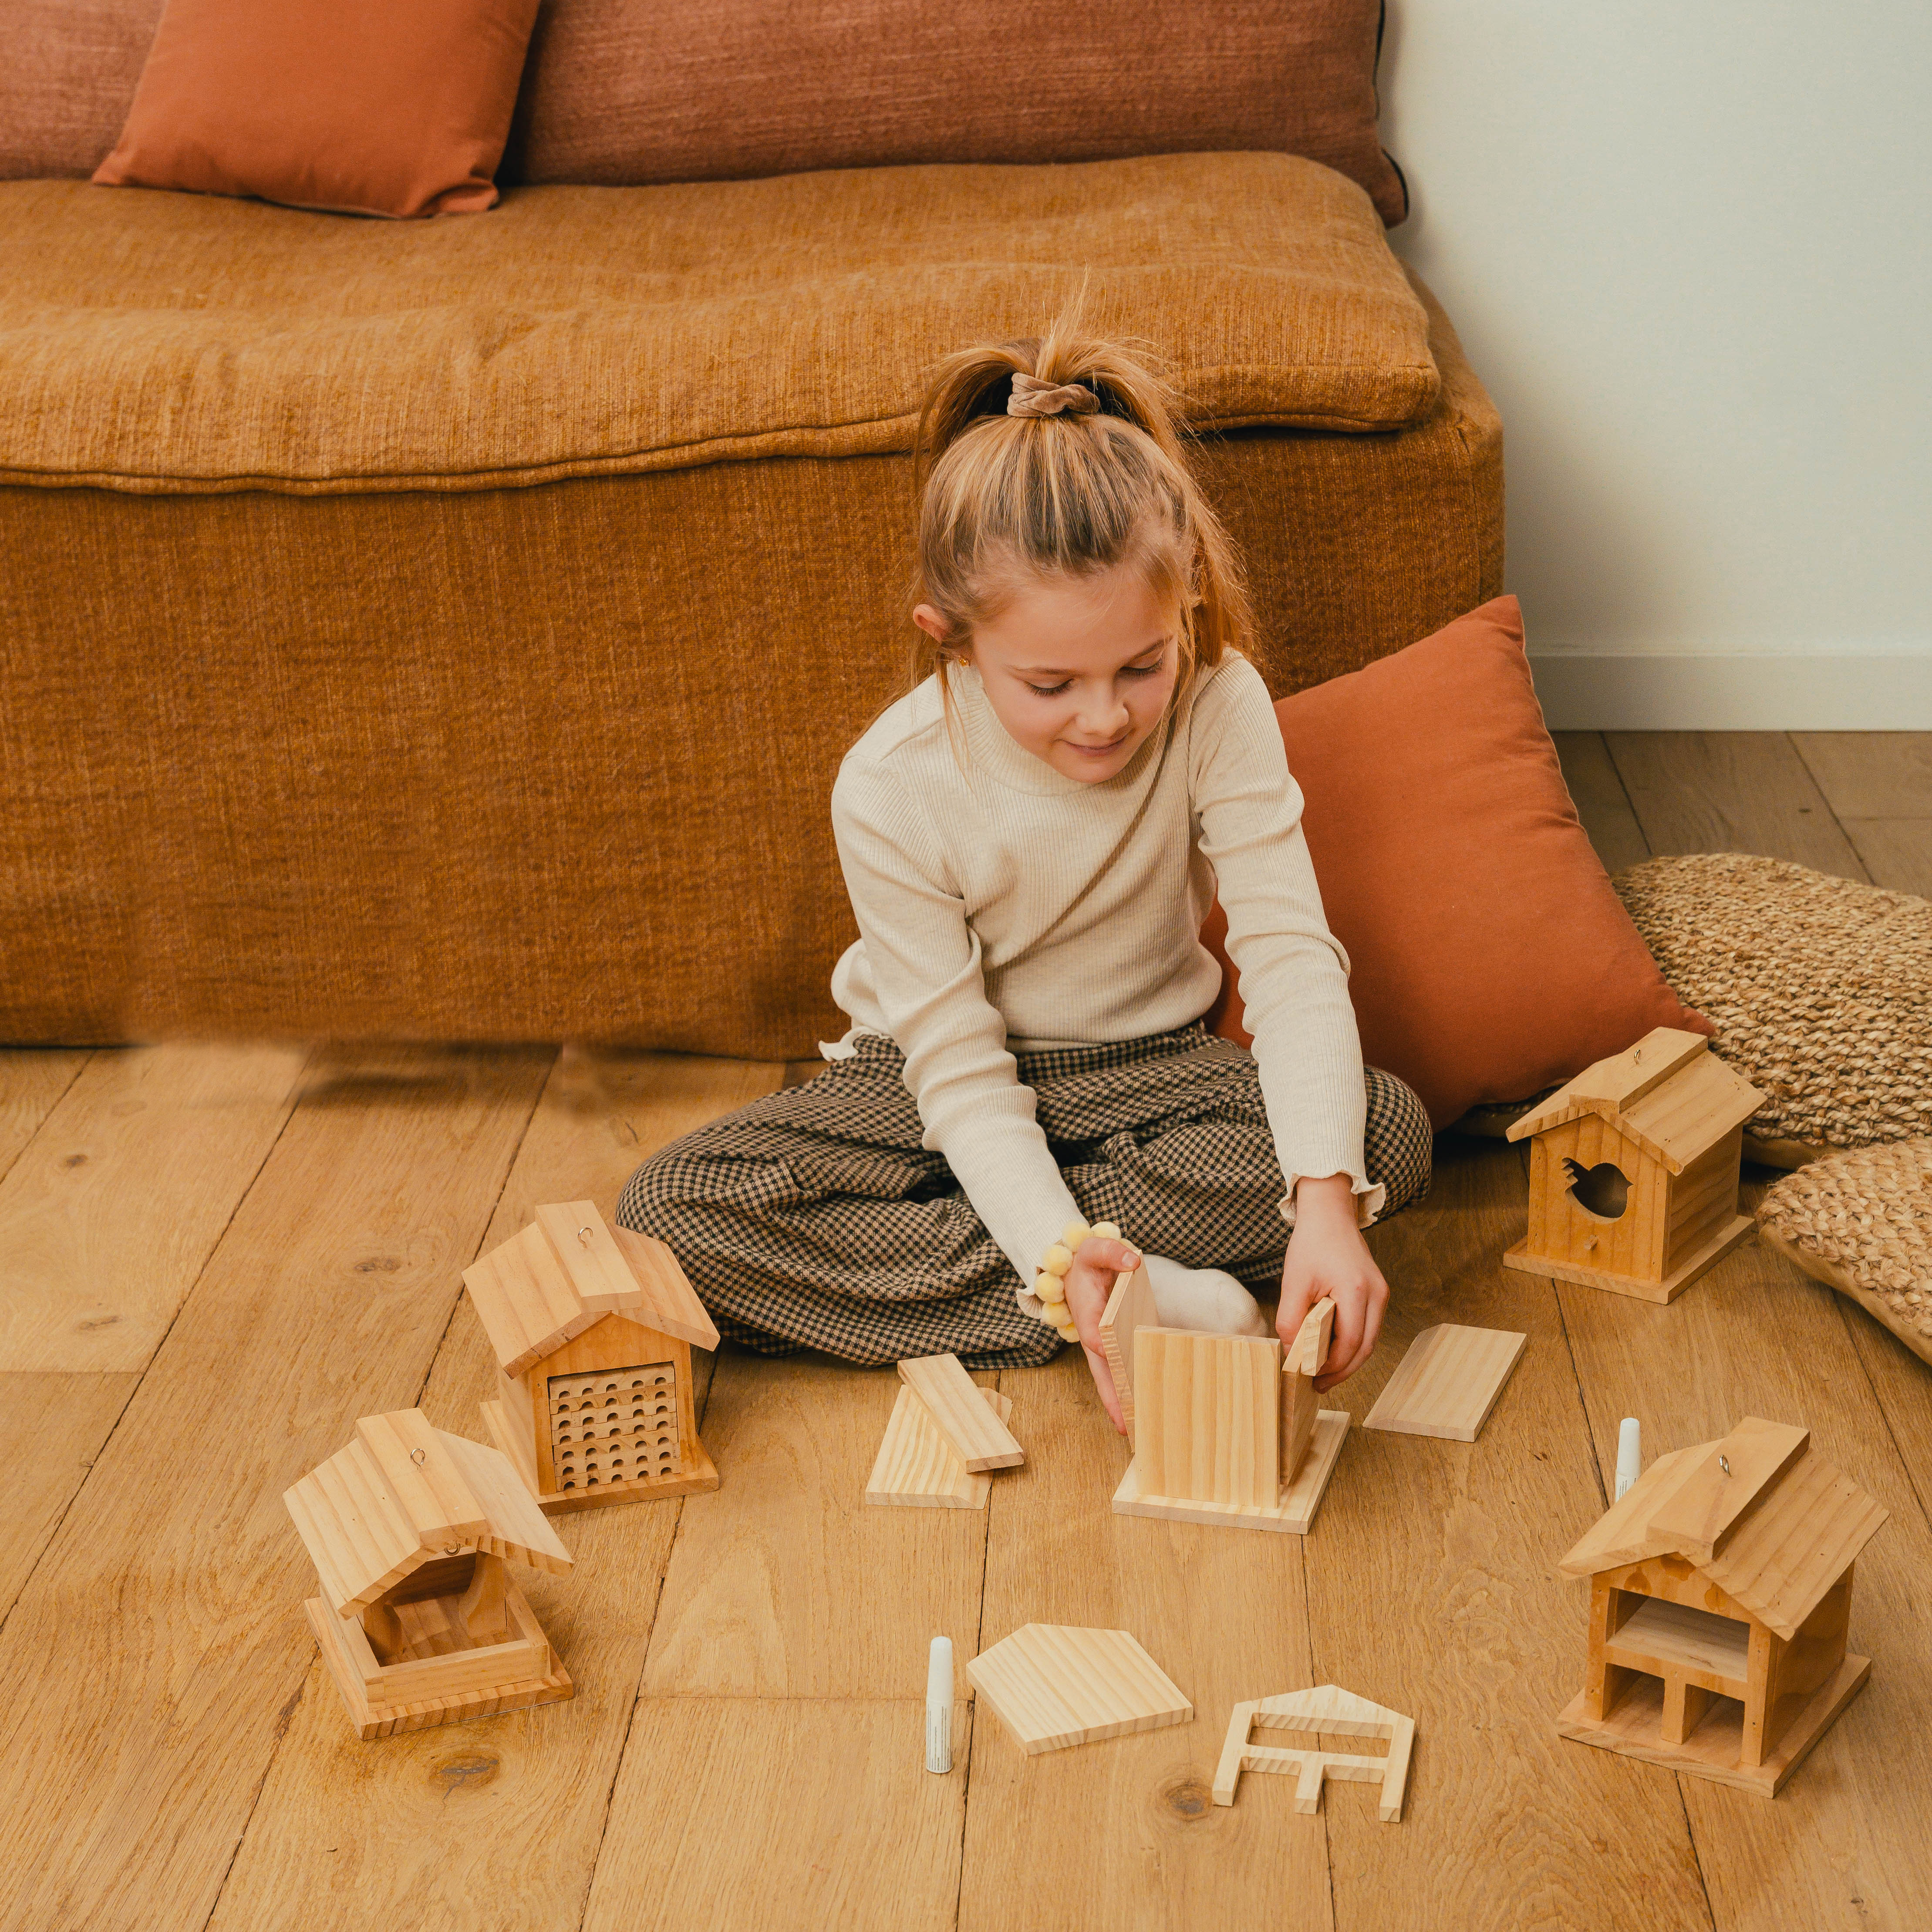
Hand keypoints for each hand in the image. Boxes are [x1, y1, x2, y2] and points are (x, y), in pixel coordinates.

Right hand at [1056, 1235, 1141, 1434]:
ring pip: (1110, 1377)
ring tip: (1137, 1429)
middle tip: (1124, 1425)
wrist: (1078, 1270)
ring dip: (1120, 1401)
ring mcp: (1102, 1344)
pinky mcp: (1113, 1347)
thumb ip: (1112, 1252)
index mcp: (1086, 1311)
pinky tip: (1144, 1408)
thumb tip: (1132, 1261)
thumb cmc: (1087, 1261)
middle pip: (1101, 1370)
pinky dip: (1128, 1389)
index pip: (1095, 1333)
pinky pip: (1120, 1370)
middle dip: (1111, 1396)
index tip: (1111, 1356)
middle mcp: (1093, 1334)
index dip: (1102, 1345)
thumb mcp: (1095, 1249)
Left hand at [1278, 1174, 1385, 1391]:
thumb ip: (1291, 1320)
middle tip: (1318, 1385)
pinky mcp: (1378, 1292)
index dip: (1331, 1366)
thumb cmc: (1311, 1244)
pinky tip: (1333, 1350)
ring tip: (1323, 1373)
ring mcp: (1381, 1293)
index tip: (1310, 1378)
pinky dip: (1353, 1343)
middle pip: (1365, 1347)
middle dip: (1342, 1371)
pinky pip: (1368, 1327)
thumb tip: (1292, 1353)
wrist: (1330, 1216)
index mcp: (1357, 1290)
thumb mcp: (1293, 1282)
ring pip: (1370, 1340)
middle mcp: (1377, 1294)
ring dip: (1349, 1360)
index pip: (1350, 1343)